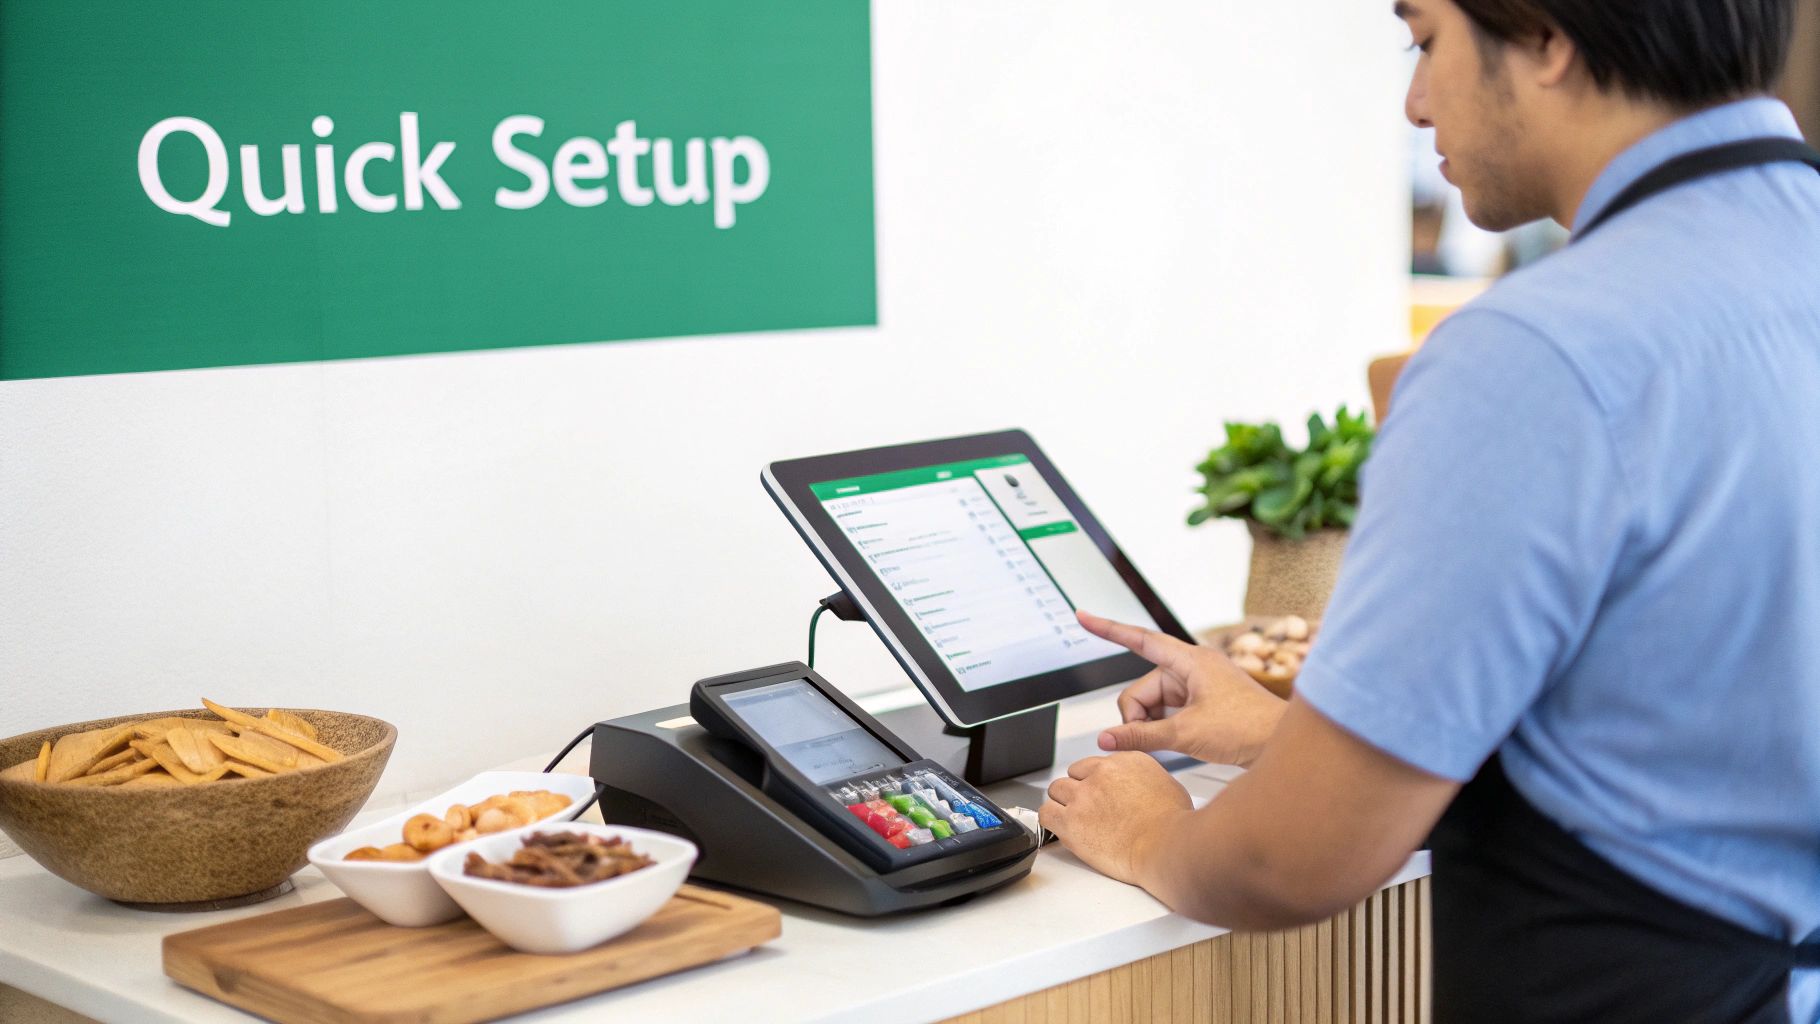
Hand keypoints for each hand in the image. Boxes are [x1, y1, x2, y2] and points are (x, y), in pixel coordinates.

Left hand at [1040, 752, 1191, 885]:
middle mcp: (1100, 773)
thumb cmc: (1173, 824)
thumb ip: (1144, 780)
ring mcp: (1082, 796)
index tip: (1099, 795)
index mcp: (1124, 761)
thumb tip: (1140, 787)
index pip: (1094, 764)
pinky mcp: (1070, 821)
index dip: (1094, 782)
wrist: (1165, 845)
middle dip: (1078, 791)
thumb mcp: (1166, 786)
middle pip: (1073, 776)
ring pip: (1056, 791)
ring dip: (1063, 804)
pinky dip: (1051, 819)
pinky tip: (1061, 827)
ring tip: (1076, 820)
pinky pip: (1045, 813)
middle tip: (1088, 810)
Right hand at [1079, 609, 1287, 766]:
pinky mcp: (1205, 702)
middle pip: (1142, 686)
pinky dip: (1165, 727)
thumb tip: (1108, 738)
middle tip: (1149, 739)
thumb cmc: (1250, 729)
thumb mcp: (1187, 734)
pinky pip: (1169, 710)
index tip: (1084, 616)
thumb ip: (1141, 736)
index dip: (1108, 629)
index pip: (1140, 639)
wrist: (1283, 745)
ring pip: (1155, 702)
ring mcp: (1199, 686)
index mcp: (1191, 661)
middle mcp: (1194, 668)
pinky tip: (1176, 742)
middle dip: (1139, 715)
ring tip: (1175, 743)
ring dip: (1154, 724)